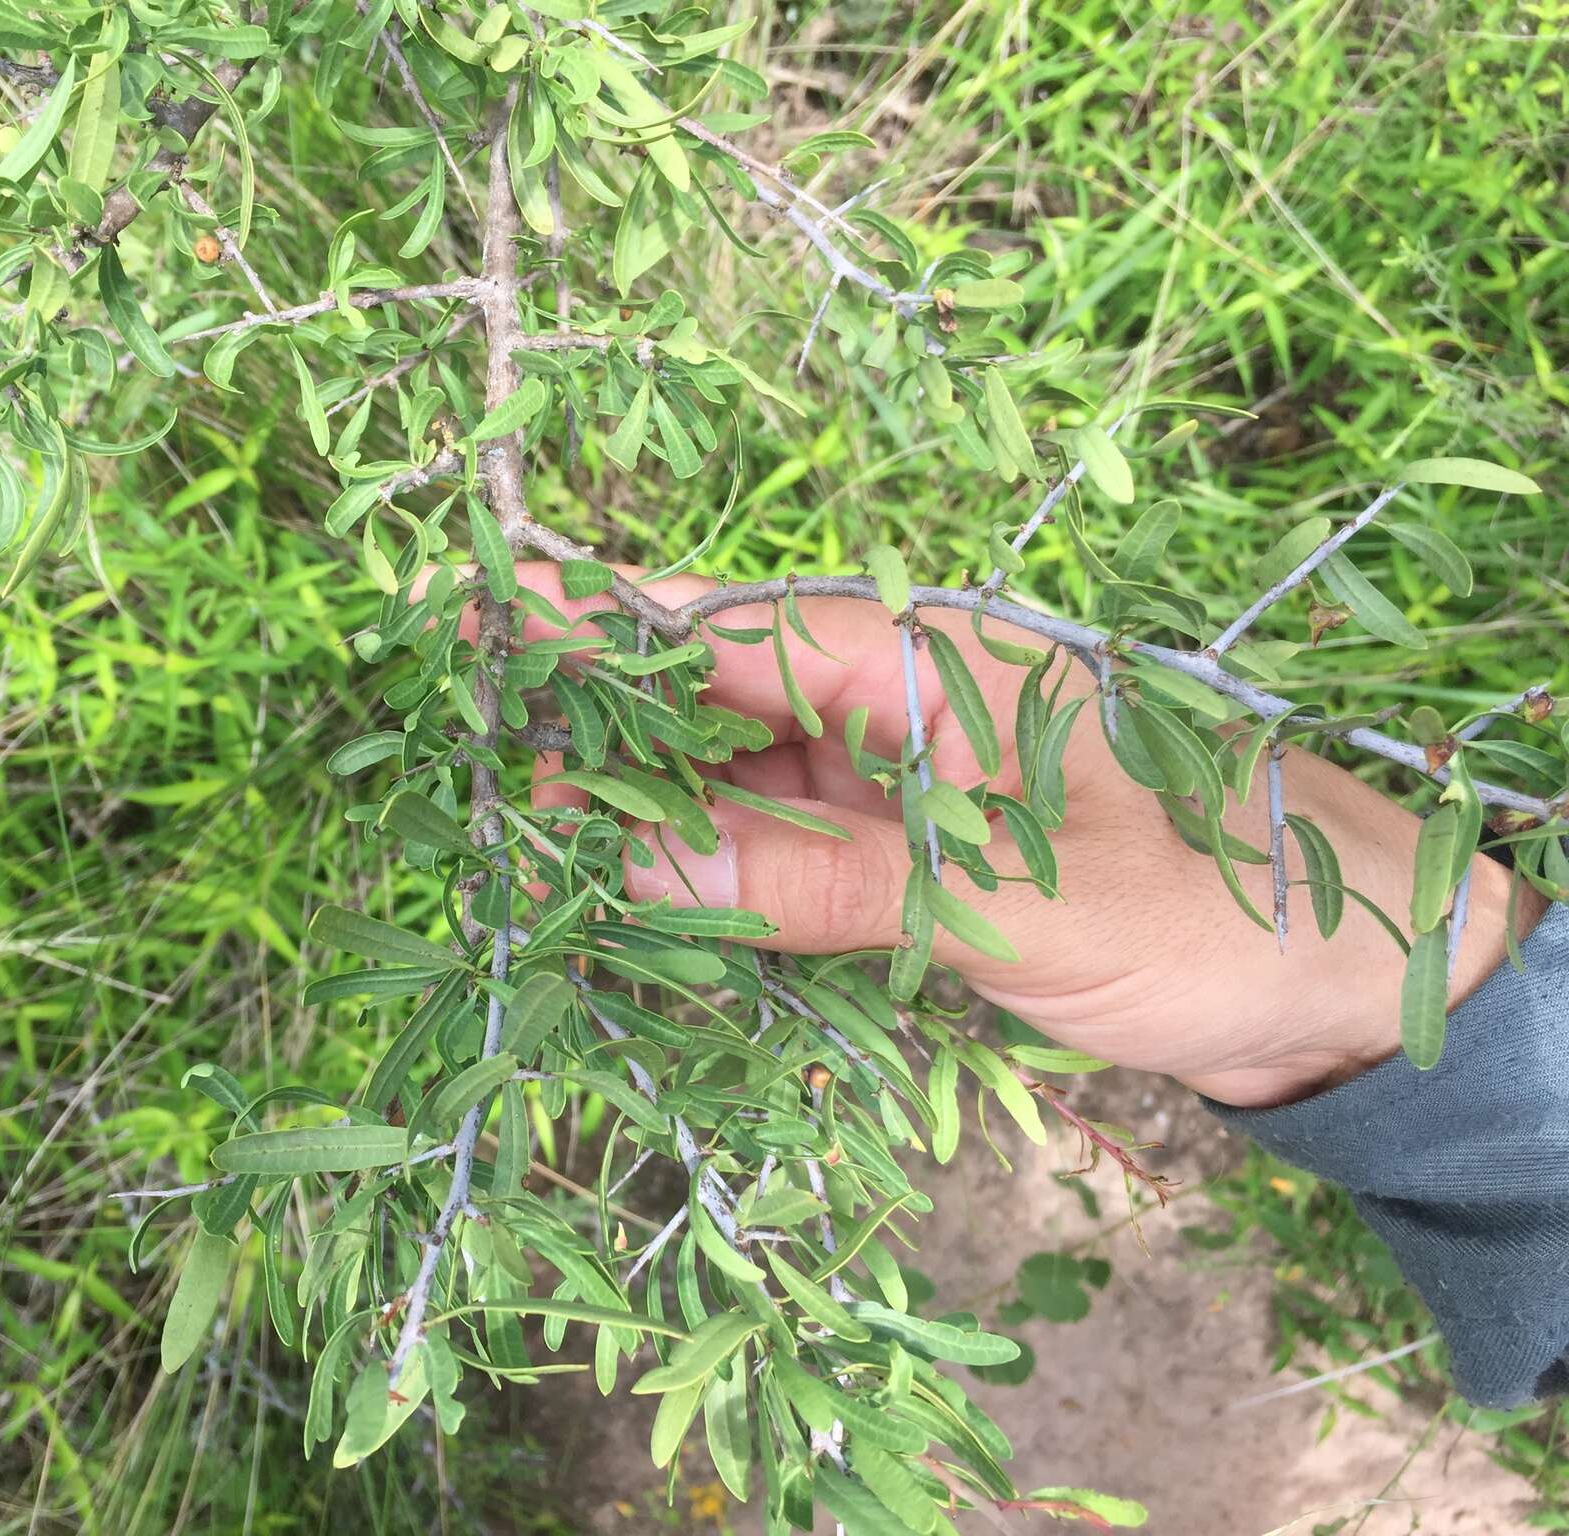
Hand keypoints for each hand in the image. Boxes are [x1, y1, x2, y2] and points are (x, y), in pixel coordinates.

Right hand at [500, 564, 1537, 1107]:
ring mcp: (911, 777)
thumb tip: (637, 870)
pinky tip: (643, 894)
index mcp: (934, 663)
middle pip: (719, 690)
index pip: (732, 629)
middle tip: (466, 749)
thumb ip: (827, 883)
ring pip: (744, 770)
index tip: (477, 613)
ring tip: (523, 832)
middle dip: (596, 717)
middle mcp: (908, 701)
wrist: (1357, 977)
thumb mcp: (1017, 899)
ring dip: (645, 803)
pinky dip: (714, 868)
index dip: (600, 627)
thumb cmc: (1219, 906)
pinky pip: (788, 842)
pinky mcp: (922, 849)